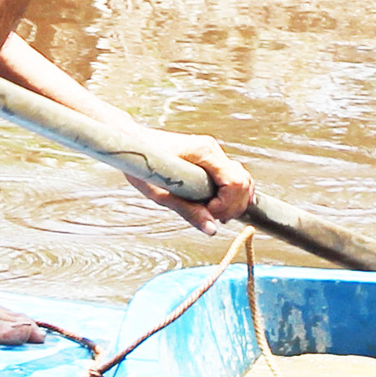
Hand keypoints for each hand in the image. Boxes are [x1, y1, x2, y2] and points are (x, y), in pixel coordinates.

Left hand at [126, 129, 254, 236]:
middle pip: (244, 182)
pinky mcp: (210, 159)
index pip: (236, 182)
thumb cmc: (141, 166)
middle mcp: (213, 149)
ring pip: (243, 179)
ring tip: (213, 213)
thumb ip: (189, 211)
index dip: (226, 205)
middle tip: (209, 217)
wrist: (131, 145)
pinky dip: (231, 195)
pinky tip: (216, 206)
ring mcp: (213, 153)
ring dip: (233, 201)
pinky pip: (233, 177)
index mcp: (204, 152)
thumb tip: (212, 230)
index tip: (207, 213)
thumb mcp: (161, 193)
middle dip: (232, 206)